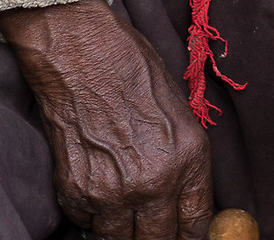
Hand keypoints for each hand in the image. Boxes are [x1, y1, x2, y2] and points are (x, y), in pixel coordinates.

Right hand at [0, 0, 211, 239]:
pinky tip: (95, 184)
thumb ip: (185, 162)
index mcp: (188, 159)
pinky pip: (87, 222)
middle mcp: (154, 183)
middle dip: (156, 237)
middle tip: (150, 228)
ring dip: (121, 228)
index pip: (196, 224)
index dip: (190, 236)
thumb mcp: (180, 113)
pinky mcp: (77, 191)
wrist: (81, 52)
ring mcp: (113, 191)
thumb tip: (186, 200)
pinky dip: (91, 213)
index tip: (183, 235)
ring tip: (120, 204)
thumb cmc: (132, 70)